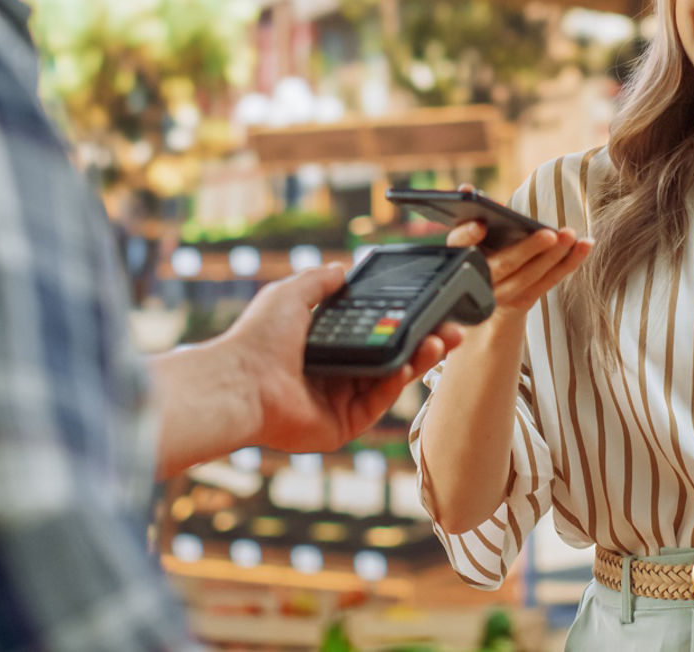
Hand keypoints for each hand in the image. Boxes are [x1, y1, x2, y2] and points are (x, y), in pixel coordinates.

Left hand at [223, 264, 463, 452]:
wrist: (240, 383)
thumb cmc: (258, 339)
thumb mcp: (290, 294)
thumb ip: (320, 281)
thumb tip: (343, 267)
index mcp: (326, 346)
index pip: (375, 333)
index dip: (403, 322)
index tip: (430, 308)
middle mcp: (336, 374)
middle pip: (392, 357)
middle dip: (425, 342)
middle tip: (452, 328)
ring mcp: (341, 402)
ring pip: (391, 380)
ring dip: (419, 360)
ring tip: (441, 341)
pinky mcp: (343, 426)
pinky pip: (377, 403)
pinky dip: (395, 384)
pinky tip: (407, 365)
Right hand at [446, 217, 592, 318]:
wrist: (487, 293)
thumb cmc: (482, 251)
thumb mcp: (472, 234)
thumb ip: (472, 211)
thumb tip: (467, 189)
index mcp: (461, 257)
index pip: (460, 246)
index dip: (468, 236)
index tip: (481, 225)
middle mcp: (480, 280)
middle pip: (504, 264)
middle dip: (528, 249)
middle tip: (549, 234)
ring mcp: (502, 295)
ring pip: (530, 276)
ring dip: (554, 256)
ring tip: (571, 235)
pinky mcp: (523, 301)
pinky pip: (549, 282)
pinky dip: (569, 263)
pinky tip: (585, 245)